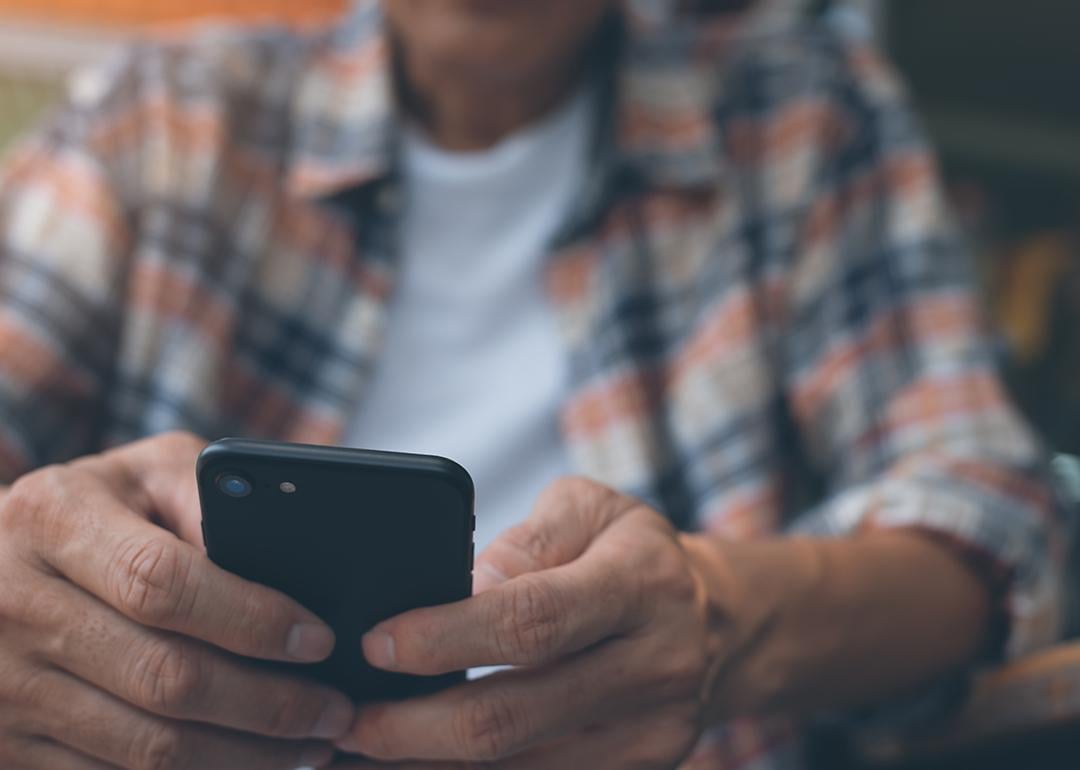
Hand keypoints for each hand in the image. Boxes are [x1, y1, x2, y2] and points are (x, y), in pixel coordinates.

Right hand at [0, 432, 354, 769]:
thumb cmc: (96, 509)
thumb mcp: (145, 474)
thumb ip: (208, 499)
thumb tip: (283, 568)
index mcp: (54, 519)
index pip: (163, 583)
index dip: (250, 619)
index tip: (317, 640)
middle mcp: (17, 603)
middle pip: (164, 678)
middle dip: (269, 705)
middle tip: (335, 711)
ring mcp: (5, 684)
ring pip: (145, 747)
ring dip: (243, 758)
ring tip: (309, 748)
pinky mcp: (6, 746)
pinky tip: (245, 767)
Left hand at [335, 477, 728, 769]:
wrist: (713, 621)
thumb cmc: (633, 553)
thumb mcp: (590, 508)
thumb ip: (526, 542)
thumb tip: (462, 586)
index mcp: (639, 584)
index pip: (531, 621)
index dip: (444, 639)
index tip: (376, 645)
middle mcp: (654, 666)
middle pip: (513, 717)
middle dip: (413, 728)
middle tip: (345, 720)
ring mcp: (653, 734)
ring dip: (429, 768)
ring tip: (364, 751)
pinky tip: (424, 765)